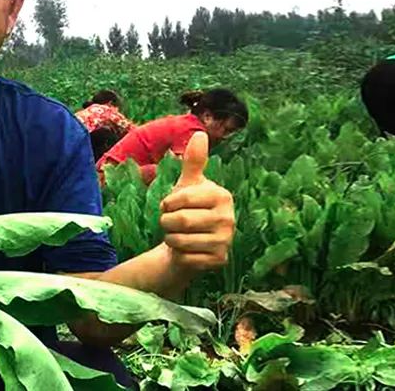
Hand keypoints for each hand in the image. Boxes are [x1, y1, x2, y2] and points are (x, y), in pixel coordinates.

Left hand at [158, 131, 234, 271]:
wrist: (190, 243)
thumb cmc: (188, 209)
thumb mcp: (188, 185)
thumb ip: (194, 161)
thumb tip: (200, 133)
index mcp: (222, 195)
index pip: (181, 198)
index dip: (166, 203)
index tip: (169, 205)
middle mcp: (229, 218)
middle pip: (179, 221)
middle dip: (165, 222)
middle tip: (170, 223)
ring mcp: (226, 241)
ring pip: (180, 241)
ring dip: (170, 239)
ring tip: (178, 235)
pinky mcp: (219, 260)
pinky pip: (185, 258)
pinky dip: (178, 255)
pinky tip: (187, 251)